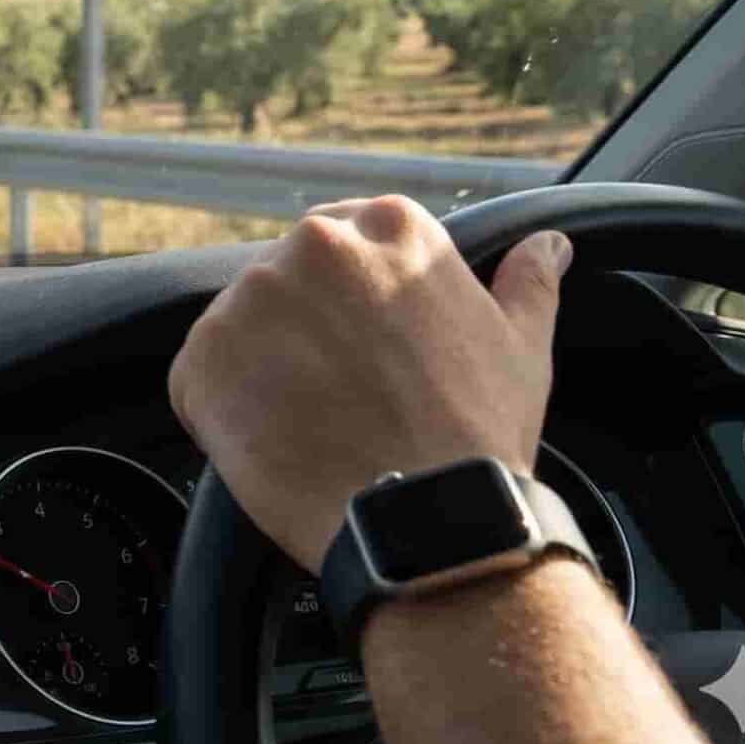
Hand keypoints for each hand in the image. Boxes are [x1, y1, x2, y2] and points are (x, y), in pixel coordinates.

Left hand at [167, 195, 572, 571]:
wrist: (428, 517)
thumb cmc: (478, 435)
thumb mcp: (522, 347)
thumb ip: (525, 283)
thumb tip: (544, 245)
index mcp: (388, 226)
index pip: (346, 246)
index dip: (353, 306)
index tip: (369, 350)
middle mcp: (313, 245)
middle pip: (290, 283)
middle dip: (307, 333)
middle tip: (346, 394)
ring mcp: (251, 298)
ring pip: (243, 327)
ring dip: (266, 369)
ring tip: (318, 423)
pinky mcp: (204, 356)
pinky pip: (200, 377)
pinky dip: (224, 409)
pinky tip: (276, 441)